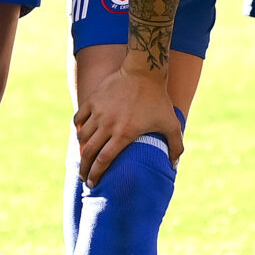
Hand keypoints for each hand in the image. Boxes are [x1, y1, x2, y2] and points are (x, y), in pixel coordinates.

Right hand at [74, 62, 182, 182]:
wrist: (144, 71)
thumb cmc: (158, 99)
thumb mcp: (171, 123)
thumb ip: (176, 146)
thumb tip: (173, 166)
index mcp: (124, 133)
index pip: (104, 160)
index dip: (96, 174)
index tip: (92, 183)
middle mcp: (108, 124)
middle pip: (89, 152)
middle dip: (84, 169)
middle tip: (84, 177)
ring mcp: (99, 111)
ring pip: (82, 137)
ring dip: (81, 150)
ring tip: (83, 158)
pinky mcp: (93, 100)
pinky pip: (78, 119)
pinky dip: (78, 129)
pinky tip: (81, 135)